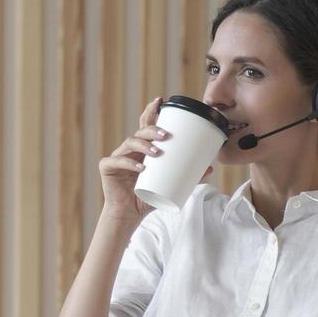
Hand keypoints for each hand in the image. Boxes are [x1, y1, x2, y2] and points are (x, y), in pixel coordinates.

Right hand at [98, 97, 211, 228]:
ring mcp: (117, 157)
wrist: (129, 214)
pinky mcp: (107, 167)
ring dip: (143, 144)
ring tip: (157, 152)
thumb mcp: (170, 185)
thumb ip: (188, 177)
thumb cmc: (147, 197)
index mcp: (143, 148)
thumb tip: (210, 168)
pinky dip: (128, 163)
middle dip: (153, 129)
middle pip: (140, 131)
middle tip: (167, 135)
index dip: (152, 111)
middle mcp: (129, 149)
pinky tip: (140, 167)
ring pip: (129, 143)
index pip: (146, 125)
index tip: (161, 101)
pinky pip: (117, 161)